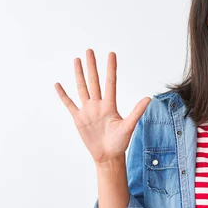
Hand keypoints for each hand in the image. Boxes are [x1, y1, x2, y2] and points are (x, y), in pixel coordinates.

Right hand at [54, 49, 150, 165]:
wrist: (108, 156)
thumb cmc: (120, 143)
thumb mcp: (129, 126)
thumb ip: (137, 112)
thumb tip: (148, 98)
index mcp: (110, 105)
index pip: (110, 82)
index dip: (110, 68)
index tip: (111, 54)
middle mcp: (98, 105)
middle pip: (94, 81)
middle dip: (91, 66)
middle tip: (89, 51)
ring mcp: (88, 111)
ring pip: (82, 88)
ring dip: (79, 75)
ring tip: (77, 60)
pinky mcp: (79, 119)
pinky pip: (69, 104)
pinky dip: (63, 95)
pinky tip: (58, 85)